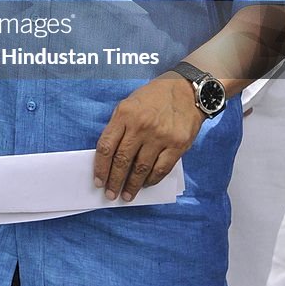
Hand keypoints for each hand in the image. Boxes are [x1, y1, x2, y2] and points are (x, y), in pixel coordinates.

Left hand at [93, 75, 202, 201]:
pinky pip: (161, 169)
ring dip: (132, 185)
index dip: (100, 167)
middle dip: (114, 181)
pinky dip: (152, 180)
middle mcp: (141, 126)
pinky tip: (145, 184)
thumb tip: (110, 154)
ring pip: (141, 168)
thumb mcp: (129, 103)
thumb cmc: (154, 96)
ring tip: (126, 195)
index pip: (106, 146)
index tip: (98, 181)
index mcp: (125, 114)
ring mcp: (160, 137)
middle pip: (122, 160)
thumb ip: (119, 126)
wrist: (186, 90)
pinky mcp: (177, 145)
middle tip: (110, 194)